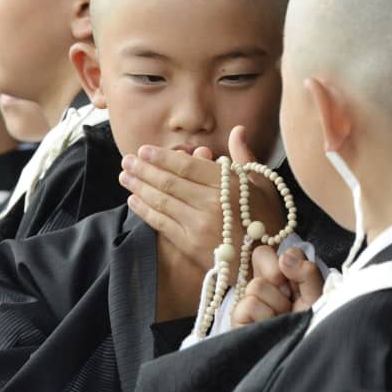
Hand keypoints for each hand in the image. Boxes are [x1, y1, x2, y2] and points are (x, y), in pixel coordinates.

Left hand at [120, 127, 282, 274]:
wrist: (267, 262)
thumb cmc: (267, 219)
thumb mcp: (262, 184)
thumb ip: (244, 156)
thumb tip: (237, 130)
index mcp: (229, 184)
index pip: (187, 166)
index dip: (162, 157)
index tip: (144, 150)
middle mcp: (213, 203)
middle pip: (170, 182)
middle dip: (144, 169)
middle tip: (126, 160)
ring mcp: (200, 225)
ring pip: (162, 201)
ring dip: (139, 187)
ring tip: (124, 176)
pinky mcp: (191, 245)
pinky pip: (162, 224)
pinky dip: (145, 211)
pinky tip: (133, 200)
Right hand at [231, 244, 323, 327]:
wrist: (299, 359)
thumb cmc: (309, 329)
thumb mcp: (316, 299)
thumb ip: (307, 273)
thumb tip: (284, 258)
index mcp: (288, 277)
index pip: (285, 251)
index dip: (293, 263)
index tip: (299, 284)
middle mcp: (268, 284)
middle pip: (261, 254)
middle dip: (277, 274)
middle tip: (287, 295)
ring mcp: (251, 299)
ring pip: (257, 284)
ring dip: (276, 305)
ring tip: (281, 319)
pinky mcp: (238, 317)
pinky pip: (250, 303)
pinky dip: (265, 316)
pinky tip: (270, 327)